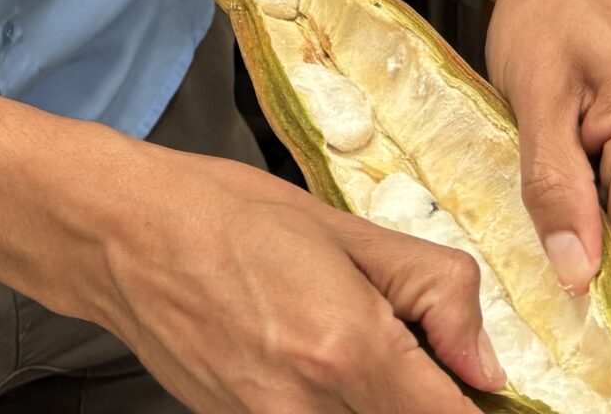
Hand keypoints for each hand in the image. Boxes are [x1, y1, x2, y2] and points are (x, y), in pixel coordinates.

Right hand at [96, 148, 505, 412]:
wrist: (123, 235)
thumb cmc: (228, 215)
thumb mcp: (348, 231)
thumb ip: (434, 293)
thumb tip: (487, 365)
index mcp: (349, 348)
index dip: (480, 406)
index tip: (479, 385)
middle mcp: (309, 408)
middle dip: (426, 402)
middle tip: (423, 362)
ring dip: (378, 403)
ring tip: (358, 354)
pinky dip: (333, 408)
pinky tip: (314, 363)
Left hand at [485, 0, 610, 328]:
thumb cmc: (545, 10)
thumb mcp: (532, 94)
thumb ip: (555, 185)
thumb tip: (576, 271)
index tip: (596, 365)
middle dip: (593, 272)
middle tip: (534, 285)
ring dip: (595, 238)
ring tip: (546, 206)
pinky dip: (603, 217)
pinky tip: (570, 199)